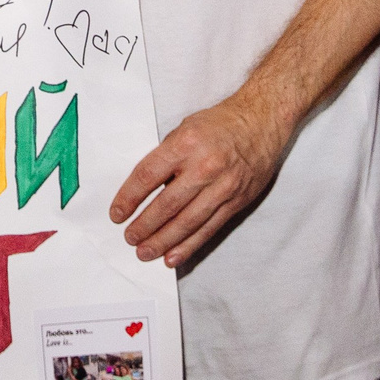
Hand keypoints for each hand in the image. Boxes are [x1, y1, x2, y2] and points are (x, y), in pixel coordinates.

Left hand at [108, 88, 297, 266]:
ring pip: (187, 222)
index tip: (117, 214)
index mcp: (185, 144)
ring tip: (144, 252)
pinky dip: (189, 245)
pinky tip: (173, 257)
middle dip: (144, 225)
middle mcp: (204, 167)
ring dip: (163, 241)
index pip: (148, 176)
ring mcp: (223, 187)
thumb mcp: (185, 128)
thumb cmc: (219, 124)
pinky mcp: (236, 202)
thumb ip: (166, 156)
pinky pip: (209, 229)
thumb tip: (145, 188)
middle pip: (167, 204)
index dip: (129, 198)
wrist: (262, 122)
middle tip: (129, 238)